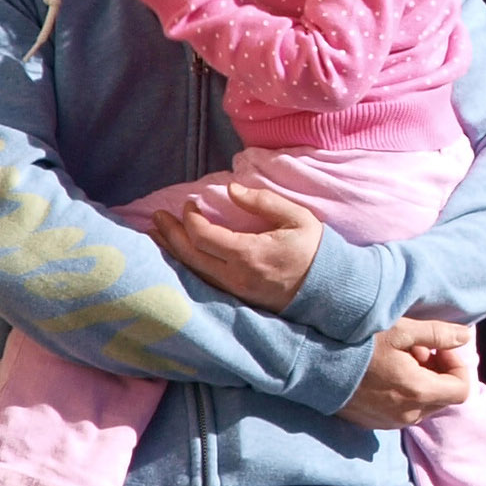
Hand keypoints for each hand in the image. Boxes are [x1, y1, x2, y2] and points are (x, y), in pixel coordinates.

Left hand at [147, 181, 323, 313]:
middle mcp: (235, 275)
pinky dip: (185, 264)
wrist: (329, 289)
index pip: (203, 235)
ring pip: (191, 270)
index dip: (189, 218)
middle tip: (156, 216)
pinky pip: (202, 280)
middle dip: (170, 233)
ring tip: (156, 234)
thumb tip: (232, 189)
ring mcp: (234, 289)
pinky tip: (177, 254)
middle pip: (189, 254)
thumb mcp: (297, 218)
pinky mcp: (236, 297)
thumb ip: (263, 201)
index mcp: (249, 254)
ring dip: (172, 250)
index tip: (190, 203)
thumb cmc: (314, 250)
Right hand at [338, 317, 473, 429]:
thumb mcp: (400, 331)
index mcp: (419, 392)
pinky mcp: (373, 424)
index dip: (457, 366)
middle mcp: (408, 414)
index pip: (462, 389)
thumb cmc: (358, 345)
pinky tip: (386, 374)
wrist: (313, 366)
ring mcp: (390, 422)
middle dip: (439, 373)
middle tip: (418, 350)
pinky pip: (403, 411)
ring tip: (399, 360)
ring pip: (424, 405)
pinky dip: (405, 394)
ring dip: (422, 383)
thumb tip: (466, 337)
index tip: (440, 348)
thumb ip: (438, 335)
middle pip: (444, 398)